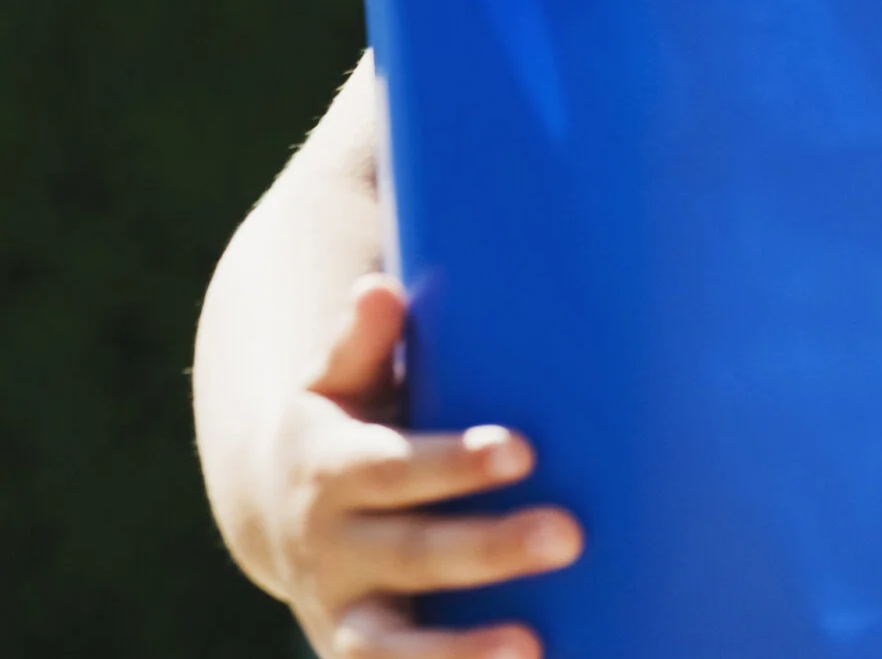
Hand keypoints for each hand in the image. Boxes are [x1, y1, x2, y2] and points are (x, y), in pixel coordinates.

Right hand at [265, 275, 582, 657]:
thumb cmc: (346, 419)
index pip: (397, 468)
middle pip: (414, 555)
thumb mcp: (336, 378)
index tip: (524, 450)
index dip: (456, 463)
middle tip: (571, 535)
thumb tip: (379, 288)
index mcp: (332, 469)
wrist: (282, 511)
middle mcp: (335, 548)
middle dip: (489, 550)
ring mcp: (345, 613)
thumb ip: (359, 340)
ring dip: (459, 656)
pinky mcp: (360, 655)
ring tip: (532, 648)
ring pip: (391, 649)